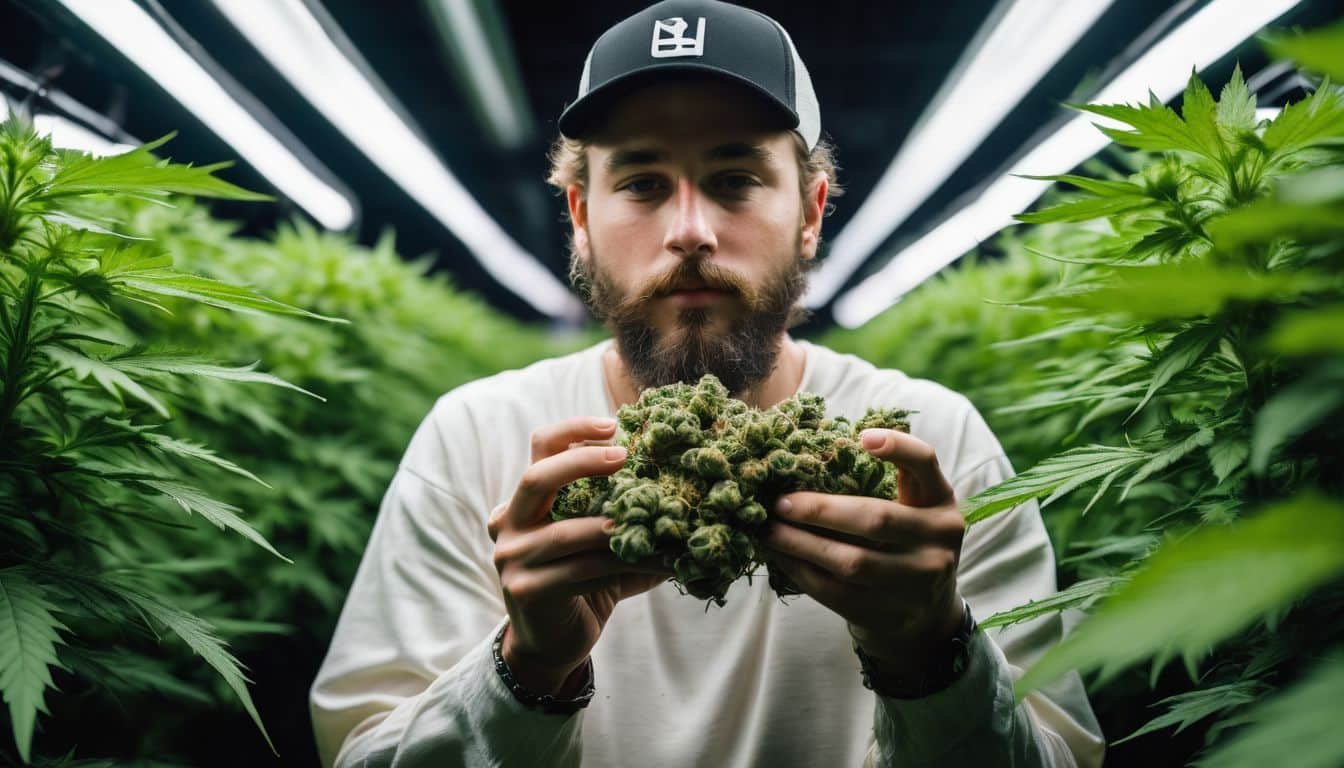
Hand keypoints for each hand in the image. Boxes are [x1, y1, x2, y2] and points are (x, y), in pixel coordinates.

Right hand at [487, 416, 671, 695]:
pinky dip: (625, 563)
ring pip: (567, 532)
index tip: (613, 426)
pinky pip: (582, 570)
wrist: (551, 644)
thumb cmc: (582, 583)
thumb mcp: (599, 543)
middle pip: (537, 477)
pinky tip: (663, 562)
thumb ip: (623, 513)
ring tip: (657, 520)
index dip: (575, 431)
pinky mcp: (527, 590)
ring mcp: (512, 558)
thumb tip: (683, 486)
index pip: (540, 448)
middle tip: (625, 457)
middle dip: (583, 462)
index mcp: (523, 501)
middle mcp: (507, 523)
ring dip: (616, 526)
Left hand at [762, 428, 965, 671]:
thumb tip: (810, 455)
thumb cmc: (907, 543)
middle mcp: (938, 539)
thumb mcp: (915, 508)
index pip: (925, 463)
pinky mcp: (893, 614)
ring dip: (801, 544)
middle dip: (820, 510)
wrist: (927, 614)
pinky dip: (803, 572)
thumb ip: (887, 480)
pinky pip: (837, 592)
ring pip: (851, 561)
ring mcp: (919, 581)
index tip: (861, 438)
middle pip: (875, 519)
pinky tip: (782, 557)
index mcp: (940, 502)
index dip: (898, 447)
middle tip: (780, 503)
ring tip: (770, 531)